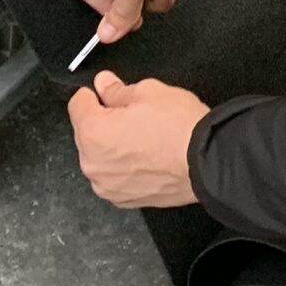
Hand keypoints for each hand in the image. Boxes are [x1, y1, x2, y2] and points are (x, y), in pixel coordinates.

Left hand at [67, 71, 208, 208]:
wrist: (208, 163)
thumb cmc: (179, 128)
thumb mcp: (148, 92)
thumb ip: (117, 90)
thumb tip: (103, 85)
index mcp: (92, 132)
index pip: (77, 104)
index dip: (95, 94)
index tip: (109, 93)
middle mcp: (92, 164)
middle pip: (87, 133)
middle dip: (105, 122)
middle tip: (136, 117)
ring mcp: (107, 186)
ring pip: (101, 157)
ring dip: (113, 147)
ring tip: (145, 140)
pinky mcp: (123, 200)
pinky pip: (115, 177)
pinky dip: (125, 168)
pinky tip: (148, 158)